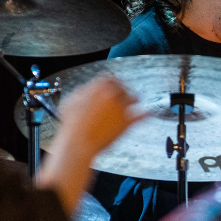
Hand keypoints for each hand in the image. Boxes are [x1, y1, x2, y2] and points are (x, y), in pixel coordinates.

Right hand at [37, 75, 145, 214]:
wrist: (77, 143)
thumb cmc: (71, 125)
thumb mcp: (71, 101)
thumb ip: (82, 92)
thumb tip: (86, 90)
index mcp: (98, 86)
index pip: (109, 78)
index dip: (112, 81)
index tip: (113, 84)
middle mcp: (112, 95)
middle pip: (123, 87)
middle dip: (124, 89)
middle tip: (125, 93)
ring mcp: (121, 108)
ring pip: (134, 98)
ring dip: (135, 98)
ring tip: (137, 101)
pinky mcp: (127, 123)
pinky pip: (141, 116)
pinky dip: (147, 114)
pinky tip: (149, 113)